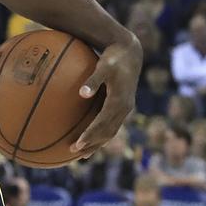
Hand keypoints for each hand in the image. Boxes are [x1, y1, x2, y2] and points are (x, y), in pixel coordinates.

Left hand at [72, 37, 141, 156]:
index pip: (102, 123)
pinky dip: (101, 133)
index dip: (90, 135)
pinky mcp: (123, 105)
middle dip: (92, 144)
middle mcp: (124, 108)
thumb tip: (82, 93)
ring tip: (83, 153)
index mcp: (119, 101)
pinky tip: (90, 137)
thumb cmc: (114, 57)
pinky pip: (111, 124)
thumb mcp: (104, 66)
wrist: (130, 52)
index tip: (77, 144)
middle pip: (107, 132)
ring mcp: (125, 108)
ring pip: (111, 131)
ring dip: (97, 143)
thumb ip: (94, 80)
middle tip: (74, 152)